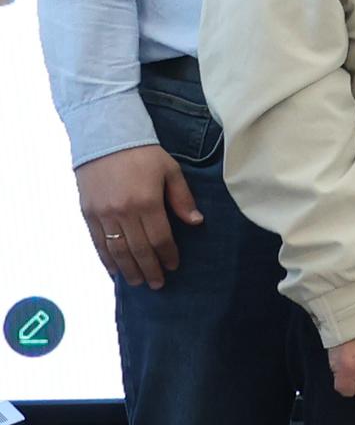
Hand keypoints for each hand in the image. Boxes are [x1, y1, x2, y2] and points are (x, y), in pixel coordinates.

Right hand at [77, 144, 199, 290]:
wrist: (106, 140)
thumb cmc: (144, 154)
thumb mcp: (170, 170)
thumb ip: (182, 198)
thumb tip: (196, 222)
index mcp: (147, 202)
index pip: (160, 238)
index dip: (167, 255)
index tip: (174, 266)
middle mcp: (123, 212)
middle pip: (138, 249)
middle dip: (149, 269)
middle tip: (157, 284)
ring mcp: (103, 214)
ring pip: (117, 250)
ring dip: (128, 269)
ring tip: (138, 282)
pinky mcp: (88, 214)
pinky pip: (97, 242)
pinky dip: (106, 259)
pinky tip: (115, 270)